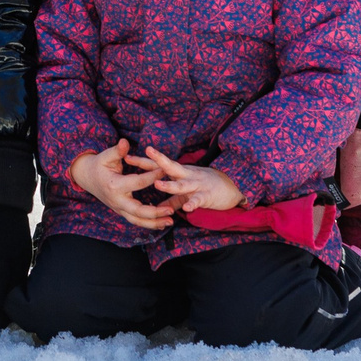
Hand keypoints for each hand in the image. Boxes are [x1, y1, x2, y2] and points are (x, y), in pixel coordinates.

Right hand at [69, 139, 170, 229]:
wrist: (87, 178)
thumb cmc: (99, 165)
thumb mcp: (106, 156)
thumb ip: (117, 151)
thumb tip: (124, 141)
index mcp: (114, 185)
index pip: (138, 182)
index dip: (153, 177)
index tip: (166, 171)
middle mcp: (117, 200)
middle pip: (137, 211)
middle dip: (155, 212)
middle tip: (171, 210)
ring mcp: (118, 208)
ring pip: (137, 221)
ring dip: (154, 223)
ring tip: (170, 221)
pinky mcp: (121, 212)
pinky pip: (135, 221)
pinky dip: (148, 224)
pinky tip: (162, 223)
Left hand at [128, 147, 242, 213]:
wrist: (234, 187)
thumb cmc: (207, 188)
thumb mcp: (188, 191)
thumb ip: (173, 200)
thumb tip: (158, 207)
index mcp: (181, 173)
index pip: (159, 165)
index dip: (144, 161)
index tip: (126, 156)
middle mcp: (187, 175)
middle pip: (170, 166)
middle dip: (157, 160)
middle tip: (146, 152)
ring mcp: (197, 184)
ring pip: (182, 184)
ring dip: (169, 185)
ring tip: (157, 185)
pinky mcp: (207, 196)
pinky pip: (198, 200)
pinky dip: (192, 203)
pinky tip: (186, 208)